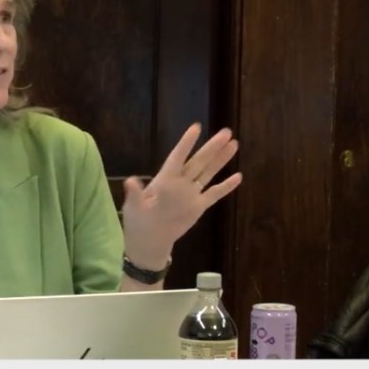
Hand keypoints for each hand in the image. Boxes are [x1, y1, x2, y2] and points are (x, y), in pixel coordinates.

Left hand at [121, 123, 242, 268]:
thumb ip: (135, 194)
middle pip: (198, 161)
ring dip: (221, 160)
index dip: (186, 143)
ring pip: (208, 173)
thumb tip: (130, 181)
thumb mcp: (134, 208)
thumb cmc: (138, 222)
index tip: (196, 127)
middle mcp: (180, 183)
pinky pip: (214, 194)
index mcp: (164, 179)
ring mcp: (191, 194)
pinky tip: (238, 176)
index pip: (177, 157)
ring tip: (234, 144)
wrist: (149, 241)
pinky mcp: (198, 206)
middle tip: (226, 132)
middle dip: (212, 147)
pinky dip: (226, 187)